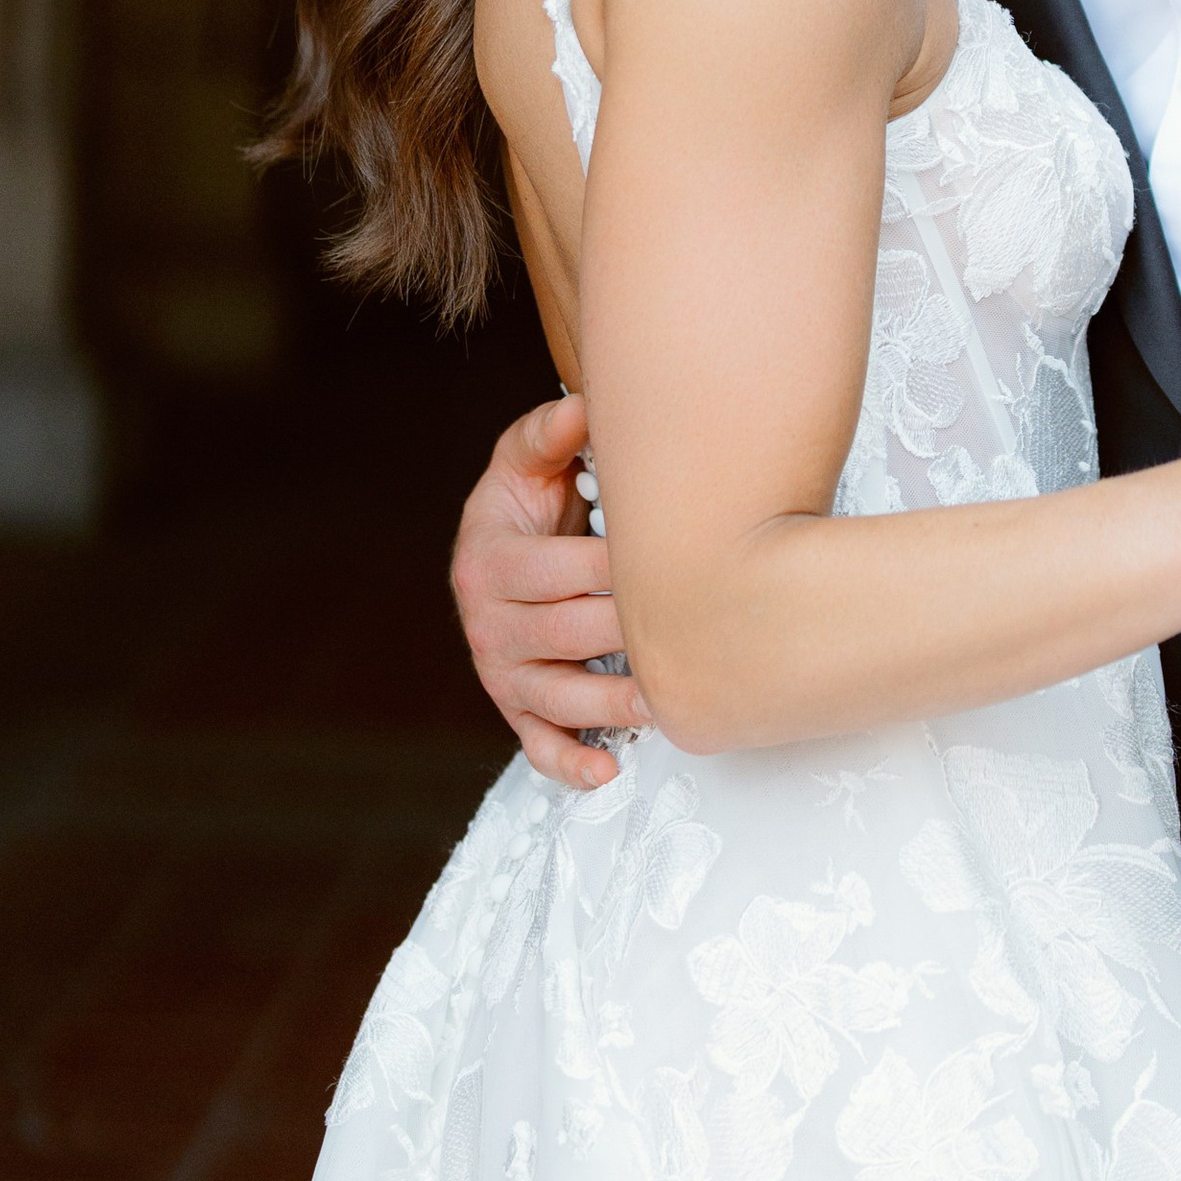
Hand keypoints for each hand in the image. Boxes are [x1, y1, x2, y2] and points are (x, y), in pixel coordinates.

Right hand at [449, 393, 648, 790]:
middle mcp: (487, 623)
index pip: (555, 570)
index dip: (614, 568)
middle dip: (628, 634)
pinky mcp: (517, 708)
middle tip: (693, 631)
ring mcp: (501, 672)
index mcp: (489, 560)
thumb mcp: (528, 459)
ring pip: (558, 698)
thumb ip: (548, 434)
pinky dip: (569, 762)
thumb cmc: (529, 500)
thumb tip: (580, 410)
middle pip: (565, 636)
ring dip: (614, 705)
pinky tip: (609, 770)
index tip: (674, 560)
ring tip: (668, 702)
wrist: (504, 546)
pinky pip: (536, 744)